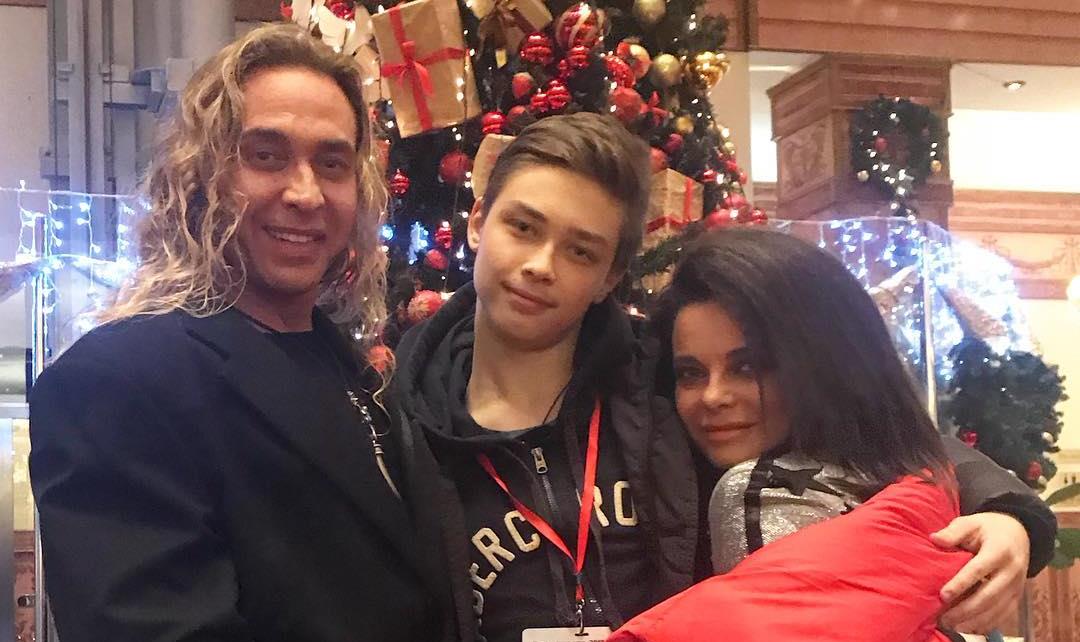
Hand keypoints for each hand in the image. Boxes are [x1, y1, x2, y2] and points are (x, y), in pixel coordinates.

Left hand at [932, 512, 1028, 633]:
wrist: (1019, 533)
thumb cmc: (988, 528)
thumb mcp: (971, 522)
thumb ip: (954, 532)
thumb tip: (934, 539)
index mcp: (1000, 550)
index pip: (978, 570)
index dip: (961, 584)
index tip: (943, 595)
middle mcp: (1012, 571)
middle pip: (989, 595)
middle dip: (965, 609)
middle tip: (944, 618)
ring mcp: (1017, 586)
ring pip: (997, 609)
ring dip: (974, 620)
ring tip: (952, 626)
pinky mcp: (1017, 596)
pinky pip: (1003, 614)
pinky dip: (986, 624)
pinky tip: (968, 628)